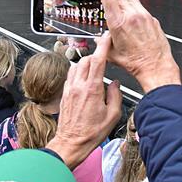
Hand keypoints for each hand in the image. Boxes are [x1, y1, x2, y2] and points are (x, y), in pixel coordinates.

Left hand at [47, 33, 122, 168]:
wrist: (71, 143)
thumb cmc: (91, 133)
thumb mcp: (112, 116)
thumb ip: (115, 96)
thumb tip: (115, 84)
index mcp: (92, 89)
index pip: (98, 60)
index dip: (103, 46)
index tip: (107, 38)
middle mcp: (79, 86)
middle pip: (86, 60)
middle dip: (95, 55)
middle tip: (104, 58)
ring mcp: (70, 89)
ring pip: (76, 65)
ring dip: (86, 63)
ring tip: (95, 69)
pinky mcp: (65, 94)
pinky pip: (71, 75)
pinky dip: (79, 72)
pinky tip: (85, 79)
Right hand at [92, 0, 180, 91]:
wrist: (156, 66)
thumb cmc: (136, 62)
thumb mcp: (112, 54)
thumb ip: (103, 43)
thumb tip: (100, 39)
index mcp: (118, 23)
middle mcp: (132, 16)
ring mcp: (143, 16)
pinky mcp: (152, 19)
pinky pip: (140, 4)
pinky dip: (132, 0)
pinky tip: (130, 3)